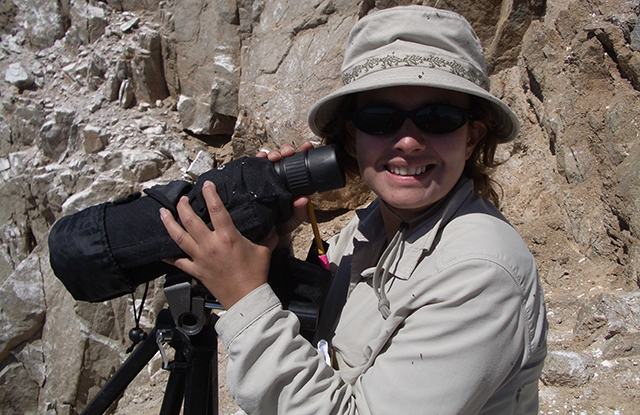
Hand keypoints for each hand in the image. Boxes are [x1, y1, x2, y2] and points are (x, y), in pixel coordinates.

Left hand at [160, 181, 277, 309]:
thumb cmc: (255, 275)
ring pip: (179, 237)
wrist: (246, 298)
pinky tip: (161, 251)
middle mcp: (210, 245)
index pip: (216, 209)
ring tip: (163, 213)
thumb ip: (267, 235)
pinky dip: (168, 256)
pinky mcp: (196, 270)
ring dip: (169, 223)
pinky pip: (178, 262)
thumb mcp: (264, 250)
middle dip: (184, 206)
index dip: (210, 194)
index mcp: (227, 237)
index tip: (206, 184)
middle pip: (190, 220)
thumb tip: (273, 226)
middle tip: (182, 199)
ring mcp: (201, 258)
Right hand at [257, 142, 314, 247]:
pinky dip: (257, 159)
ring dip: (272, 153)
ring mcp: (267, 178)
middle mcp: (281, 178)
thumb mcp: (293, 220)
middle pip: (285, 158)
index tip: (307, 147)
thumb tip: (303, 199)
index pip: (300, 165)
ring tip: (273, 156)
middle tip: (288, 153)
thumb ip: (300, 212)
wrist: (263, 234)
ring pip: (270, 159)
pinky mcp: (254, 180)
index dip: (303, 153)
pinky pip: (255, 167)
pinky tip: (259, 157)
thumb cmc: (281, 225)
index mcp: (293, 183)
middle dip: (287, 150)